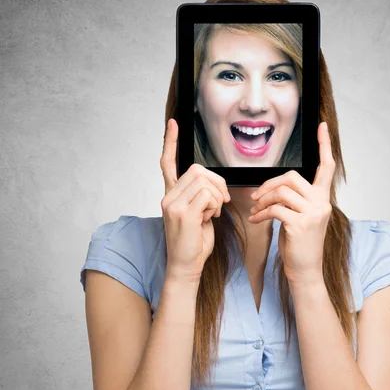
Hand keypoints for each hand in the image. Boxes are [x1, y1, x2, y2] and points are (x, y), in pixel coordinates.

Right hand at [160, 118, 230, 283]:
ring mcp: (173, 204)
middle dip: (217, 183)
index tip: (173, 123)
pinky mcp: (182, 213)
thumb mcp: (199, 215)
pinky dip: (215, 206)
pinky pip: (208, 195)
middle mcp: (168, 196)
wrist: (186, 266)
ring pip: (204, 181)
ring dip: (217, 196)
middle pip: (197, 170)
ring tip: (213, 214)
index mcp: (171, 195)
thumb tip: (214, 187)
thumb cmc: (194, 243)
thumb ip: (202, 197)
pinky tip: (210, 219)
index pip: (167, 163)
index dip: (171, 142)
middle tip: (222, 202)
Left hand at [248, 122, 334, 284]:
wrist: (305, 271)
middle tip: (257, 197)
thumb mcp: (299, 219)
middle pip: (292, 177)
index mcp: (322, 199)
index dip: (324, 145)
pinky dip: (261, 213)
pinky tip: (256, 220)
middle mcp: (321, 203)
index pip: (327, 167)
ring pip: (282, 192)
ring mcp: (312, 213)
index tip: (322, 126)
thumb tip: (272, 188)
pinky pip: (275, 209)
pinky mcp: (300, 224)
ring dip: (263, 200)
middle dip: (269, 184)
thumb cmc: (299, 246)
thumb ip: (293, 200)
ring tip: (256, 211)